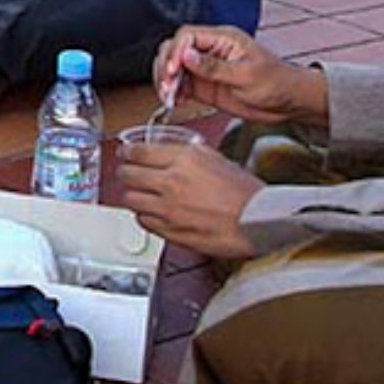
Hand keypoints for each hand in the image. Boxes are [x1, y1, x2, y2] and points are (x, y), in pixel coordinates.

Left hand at [113, 140, 259, 259]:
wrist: (259, 221)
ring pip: (130, 199)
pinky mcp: (171, 231)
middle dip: (124, 172)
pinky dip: (144, 216)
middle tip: (127, 172)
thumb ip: (188, 156)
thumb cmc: (246, 193)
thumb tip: (170, 155)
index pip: (138, 152)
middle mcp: (172, 182)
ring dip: (132, 195)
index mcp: (184, 159)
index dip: (126, 152)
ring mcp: (169, 209)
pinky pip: (143, 221)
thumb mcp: (216, 159)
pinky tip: (152, 213)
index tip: (124, 154)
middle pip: (127, 175)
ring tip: (138, 193)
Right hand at [152, 25, 326, 124]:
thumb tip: (188, 56)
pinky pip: (181, 84)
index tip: (174, 70)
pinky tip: (175, 100)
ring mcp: (206, 68)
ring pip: (174, 67)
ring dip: (167, 80)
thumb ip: (215, 67)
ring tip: (170, 96)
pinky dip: (174, 92)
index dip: (176, 51)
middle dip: (166, 66)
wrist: (288, 102)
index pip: (187, 36)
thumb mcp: (247, 75)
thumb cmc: (277, 82)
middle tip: (168, 86)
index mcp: (223, 39)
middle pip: (175, 49)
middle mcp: (211, 51)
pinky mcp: (205, 85)